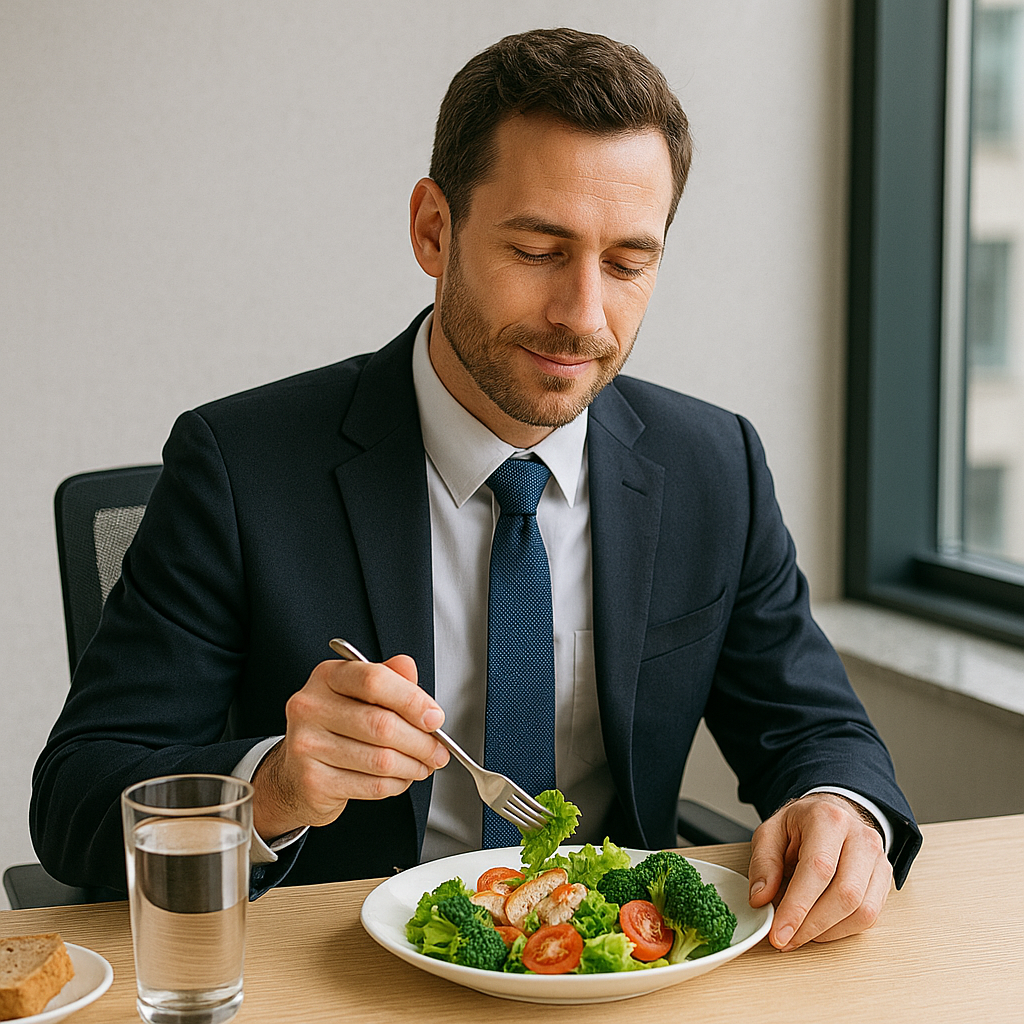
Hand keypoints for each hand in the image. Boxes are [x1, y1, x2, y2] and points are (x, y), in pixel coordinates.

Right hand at [251, 654, 449, 839]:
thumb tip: (409, 669)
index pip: (374, 681)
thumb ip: (388, 678)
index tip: (435, 717)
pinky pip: (372, 786)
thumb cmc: (336, 728)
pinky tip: (400, 778)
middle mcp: (310, 707)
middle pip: (382, 724)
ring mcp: (307, 746)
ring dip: (413, 766)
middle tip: (438, 750)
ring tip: (423, 765)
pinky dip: (396, 784)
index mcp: (326, 677)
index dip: (412, 700)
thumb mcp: (359, 694)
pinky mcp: (313, 781)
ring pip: (381, 759)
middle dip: (421, 741)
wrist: (295, 773)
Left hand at [746, 792, 891, 950]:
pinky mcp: (885, 880)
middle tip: (785, 939)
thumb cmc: (801, 824)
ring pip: (862, 911)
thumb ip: (763, 863)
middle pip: (845, 894)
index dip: (798, 906)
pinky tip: (819, 929)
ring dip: (827, 932)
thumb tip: (760, 899)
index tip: (779, 932)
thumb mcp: (771, 832)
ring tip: (799, 934)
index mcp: (828, 819)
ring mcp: (878, 860)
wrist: (833, 813)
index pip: (818, 869)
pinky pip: (870, 916)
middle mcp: (861, 838)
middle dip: (811, 925)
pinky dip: (842, 930)